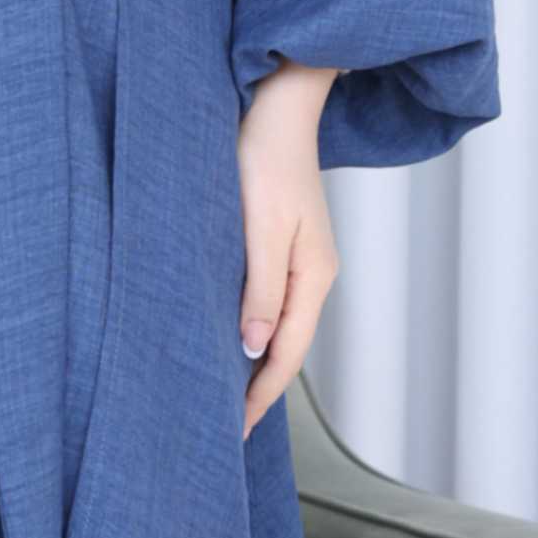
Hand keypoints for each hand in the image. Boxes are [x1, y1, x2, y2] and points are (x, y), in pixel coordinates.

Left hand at [237, 60, 338, 436]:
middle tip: (224, 432)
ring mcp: (301, 260)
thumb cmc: (264, 158)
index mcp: (313, 276)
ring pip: (278, 326)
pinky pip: (270, 302)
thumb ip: (259, 289)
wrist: (277, 105)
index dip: (259, 396)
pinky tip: (233, 342)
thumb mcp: (259, 227)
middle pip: (286, 347)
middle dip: (258, 390)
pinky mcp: (284, 244)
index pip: (286, 354)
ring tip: (225, 398)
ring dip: (254, 363)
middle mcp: (313, 274)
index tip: (232, 433)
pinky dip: (253, 331)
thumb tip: (254, 349)